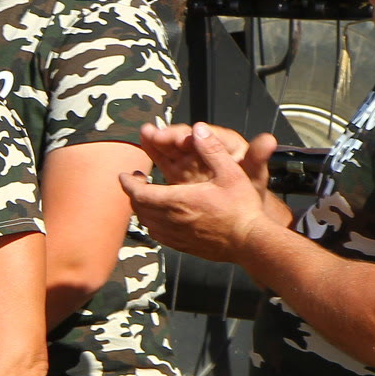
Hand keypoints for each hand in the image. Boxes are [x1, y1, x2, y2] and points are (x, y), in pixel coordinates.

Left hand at [121, 124, 276, 264]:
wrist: (250, 241)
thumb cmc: (242, 207)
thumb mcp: (230, 172)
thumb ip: (212, 149)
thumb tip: (198, 128)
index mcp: (178, 200)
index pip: (139, 193)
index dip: (128, 183)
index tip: (125, 174)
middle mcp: (172, 220)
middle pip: (139, 207)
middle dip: (133, 193)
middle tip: (135, 181)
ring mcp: (176, 236)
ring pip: (147, 222)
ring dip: (142, 208)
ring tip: (146, 196)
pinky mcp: (183, 247)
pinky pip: (158, 235)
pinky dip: (152, 224)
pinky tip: (160, 217)